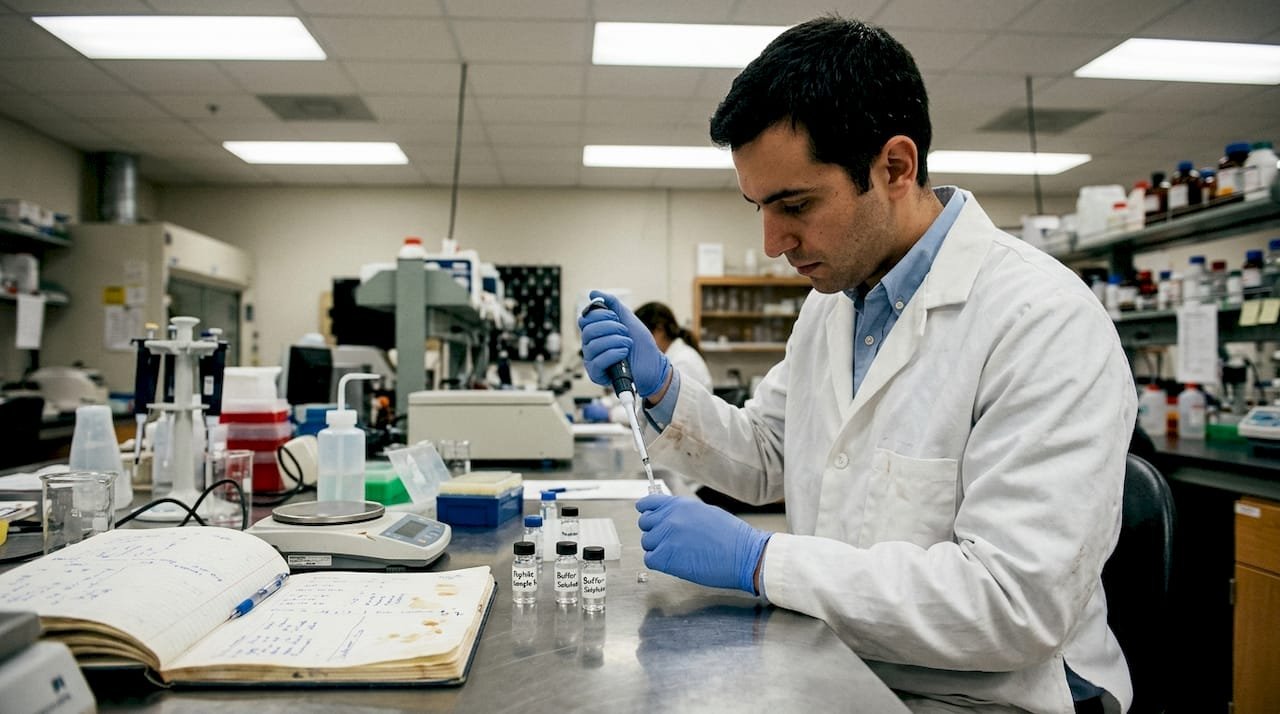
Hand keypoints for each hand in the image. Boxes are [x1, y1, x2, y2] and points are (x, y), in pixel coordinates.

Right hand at [577, 291, 669, 398]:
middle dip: (610, 328)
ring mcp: (593, 360)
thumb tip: (593, 293)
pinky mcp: (597, 374)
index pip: (585, 320)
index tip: (616, 317)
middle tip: (625, 332)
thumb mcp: (628, 319)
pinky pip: (597, 361)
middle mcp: (591, 345)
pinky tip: (624, 353)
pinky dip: (613, 354)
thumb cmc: (641, 345)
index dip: (600, 315)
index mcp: (596, 333)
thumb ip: (612, 305)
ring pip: (593, 345)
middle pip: (587, 331)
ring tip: (628, 344)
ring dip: (616, 341)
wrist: (654, 365)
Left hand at [636, 494, 771, 592]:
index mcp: (679, 504)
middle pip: (645, 524)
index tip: (647, 515)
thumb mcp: (705, 513)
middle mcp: (669, 518)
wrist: (744, 555)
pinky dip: (659, 562)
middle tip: (668, 540)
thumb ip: (683, 513)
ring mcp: (666, 537)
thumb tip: (670, 517)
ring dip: (658, 548)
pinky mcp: (666, 558)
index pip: (648, 503)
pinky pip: (650, 559)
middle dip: (654, 531)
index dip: (647, 511)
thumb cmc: (731, 537)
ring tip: (677, 553)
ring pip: (647, 543)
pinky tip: (674, 562)